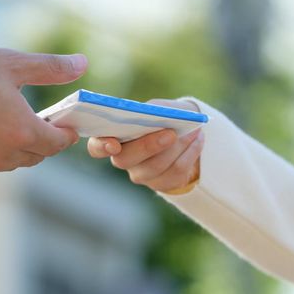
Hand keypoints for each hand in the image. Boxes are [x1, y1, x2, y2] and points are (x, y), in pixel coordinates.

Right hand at [0, 44, 86, 172]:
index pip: (57, 143)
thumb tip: (83, 63)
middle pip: (36, 155)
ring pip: (11, 161)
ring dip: (18, 146)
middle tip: (40, 118)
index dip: (65, 132)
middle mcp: (4, 155)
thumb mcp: (11, 63)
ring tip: (12, 122)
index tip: (65, 120)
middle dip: (43, 140)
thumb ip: (51, 67)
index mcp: (23, 133)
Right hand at [87, 99, 204, 192]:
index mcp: (113, 138)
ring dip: (177, 147)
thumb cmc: (163, 116)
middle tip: (170, 133)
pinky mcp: (162, 184)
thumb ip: (151, 111)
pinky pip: (176, 173)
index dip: (101, 147)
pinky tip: (198, 139)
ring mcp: (141, 175)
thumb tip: (154, 117)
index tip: (114, 144)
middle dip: (149, 146)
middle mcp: (122, 159)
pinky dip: (190, 153)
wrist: (184, 130)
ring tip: (193, 131)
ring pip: (155, 167)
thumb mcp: (156, 109)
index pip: (96, 148)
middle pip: (126, 159)